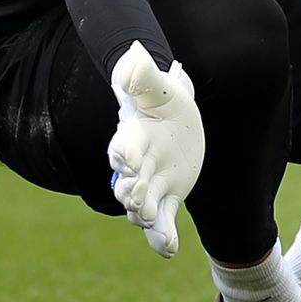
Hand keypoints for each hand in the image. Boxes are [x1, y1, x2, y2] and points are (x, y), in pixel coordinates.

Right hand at [106, 41, 205, 257]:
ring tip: (152, 220)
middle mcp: (137, 167)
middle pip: (126, 184)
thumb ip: (143, 75)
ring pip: (140, 207)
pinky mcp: (167, 199)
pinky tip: (168, 249)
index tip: (125, 158)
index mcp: (133, 138)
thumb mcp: (160, 86)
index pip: (121, 149)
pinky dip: (162, 237)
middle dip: (129, 191)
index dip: (122, 155)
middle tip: (137, 196)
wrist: (179, 120)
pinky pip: (162, 222)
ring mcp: (151, 185)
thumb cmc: (165, 99)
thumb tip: (135, 52)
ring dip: (144, 215)